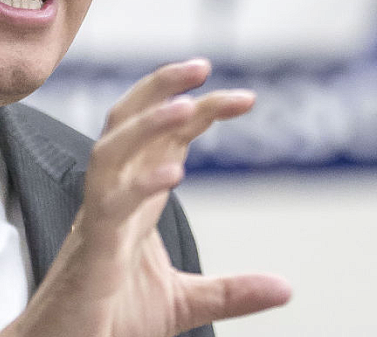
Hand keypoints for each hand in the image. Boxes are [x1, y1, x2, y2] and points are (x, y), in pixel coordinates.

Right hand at [1, 59, 290, 336]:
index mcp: (132, 203)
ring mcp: (97, 222)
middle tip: (203, 65)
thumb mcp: (182, 303)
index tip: (243, 97)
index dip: (197, 111)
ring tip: (187, 106)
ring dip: (146, 124)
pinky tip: (174, 174)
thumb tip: (286, 287)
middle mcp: (111, 200)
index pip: (162, 140)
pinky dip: (139, 186)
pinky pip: (108, 207)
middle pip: (126, 124)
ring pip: (110, 152)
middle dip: (161, 89)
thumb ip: (230, 292)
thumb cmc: (108, 320)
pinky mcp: (89, 252)